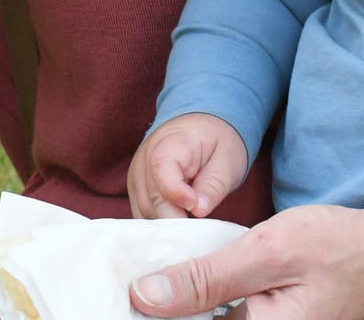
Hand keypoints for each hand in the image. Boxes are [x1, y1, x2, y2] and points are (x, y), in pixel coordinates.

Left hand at [128, 204, 363, 319]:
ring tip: (158, 281)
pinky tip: (191, 283)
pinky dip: (206, 303)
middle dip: (168, 309)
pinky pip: (227, 319)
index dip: (154, 314)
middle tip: (139, 284)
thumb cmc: (341, 249)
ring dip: (185, 304)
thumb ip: (205, 279)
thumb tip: (142, 297)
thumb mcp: (267, 252)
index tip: (125, 295)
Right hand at [129, 113, 249, 219]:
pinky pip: (142, 216)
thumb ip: (214, 185)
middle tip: (199, 234)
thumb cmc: (218, 143)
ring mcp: (137, 175)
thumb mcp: (228, 160)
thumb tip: (198, 210)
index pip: (161, 169)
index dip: (177, 193)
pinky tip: (179, 226)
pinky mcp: (136, 190)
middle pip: (153, 198)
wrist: (202, 128)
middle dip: (177, 220)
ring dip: (168, 225)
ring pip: (146, 212)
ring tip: (191, 230)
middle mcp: (145, 158)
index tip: (197, 207)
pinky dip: (159, 224)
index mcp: (171, 142)